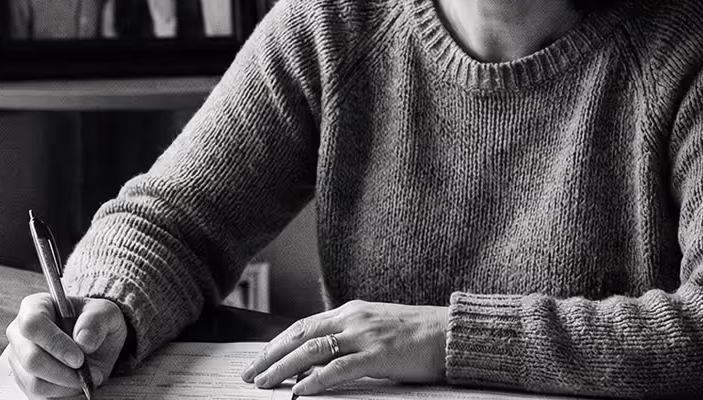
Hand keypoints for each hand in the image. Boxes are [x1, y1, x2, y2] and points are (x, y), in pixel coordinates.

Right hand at [5, 292, 128, 397]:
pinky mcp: (24, 381)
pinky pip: (38, 395)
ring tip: (85, 378)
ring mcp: (19, 359)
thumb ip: (96, 320)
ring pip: (34, 382)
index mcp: (34, 307)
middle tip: (86, 372)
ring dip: (65, 386)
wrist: (94, 344)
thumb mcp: (106, 313)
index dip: (55, 343)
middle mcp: (20, 333)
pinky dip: (61, 394)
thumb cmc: (94, 323)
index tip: (78, 358)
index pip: (33, 325)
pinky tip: (75, 384)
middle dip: (63, 372)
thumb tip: (83, 341)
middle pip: (31, 359)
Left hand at [240, 300, 448, 395]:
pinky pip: (339, 368)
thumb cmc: (419, 336)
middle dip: (270, 355)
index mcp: (351, 311)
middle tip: (249, 374)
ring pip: (312, 350)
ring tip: (265, 383)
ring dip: (284, 368)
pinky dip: (315, 380)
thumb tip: (321, 358)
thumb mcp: (377, 328)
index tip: (258, 359)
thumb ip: (350, 338)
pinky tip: (299, 391)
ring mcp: (365, 335)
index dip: (277, 343)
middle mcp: (352, 318)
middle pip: (299, 335)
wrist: (452, 333)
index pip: (303, 326)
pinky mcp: (379, 355)